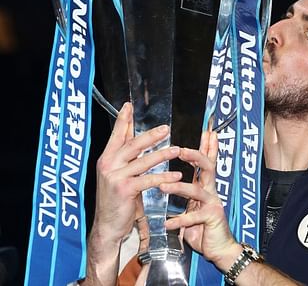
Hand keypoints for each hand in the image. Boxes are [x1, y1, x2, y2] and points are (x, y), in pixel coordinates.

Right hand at [92, 102, 182, 244]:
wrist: (107, 226)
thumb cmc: (116, 201)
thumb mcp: (118, 176)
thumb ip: (126, 159)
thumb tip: (137, 140)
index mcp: (106, 159)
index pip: (116, 135)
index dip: (122, 120)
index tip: (128, 105)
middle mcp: (108, 164)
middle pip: (132, 144)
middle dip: (150, 135)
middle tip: (166, 128)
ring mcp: (115, 177)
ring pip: (143, 161)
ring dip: (162, 155)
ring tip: (177, 150)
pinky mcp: (124, 189)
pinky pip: (148, 180)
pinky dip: (164, 178)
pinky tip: (176, 176)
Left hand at [161, 131, 240, 269]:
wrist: (219, 248)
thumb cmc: (203, 226)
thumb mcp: (193, 205)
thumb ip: (185, 193)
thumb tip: (169, 182)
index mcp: (205, 186)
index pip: (207, 161)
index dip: (208, 146)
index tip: (207, 131)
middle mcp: (211, 191)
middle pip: (207, 167)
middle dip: (196, 156)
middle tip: (181, 150)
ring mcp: (213, 203)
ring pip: (197, 190)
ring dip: (179, 187)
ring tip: (162, 186)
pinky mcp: (211, 219)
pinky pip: (193, 217)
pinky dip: (179, 220)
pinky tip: (167, 222)